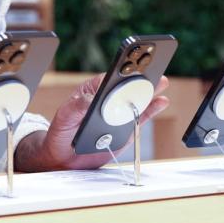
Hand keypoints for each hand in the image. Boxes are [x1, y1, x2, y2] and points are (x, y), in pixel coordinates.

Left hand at [14, 74, 169, 171]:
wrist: (65, 157)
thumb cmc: (61, 132)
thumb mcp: (64, 117)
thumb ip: (77, 107)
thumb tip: (91, 99)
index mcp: (92, 91)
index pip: (108, 78)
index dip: (120, 71)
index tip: (130, 65)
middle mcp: (107, 100)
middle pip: (125, 86)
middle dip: (139, 76)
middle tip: (152, 69)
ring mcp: (118, 114)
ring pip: (136, 99)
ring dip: (149, 90)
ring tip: (161, 81)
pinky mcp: (126, 129)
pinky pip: (140, 117)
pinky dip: (151, 109)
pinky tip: (161, 101)